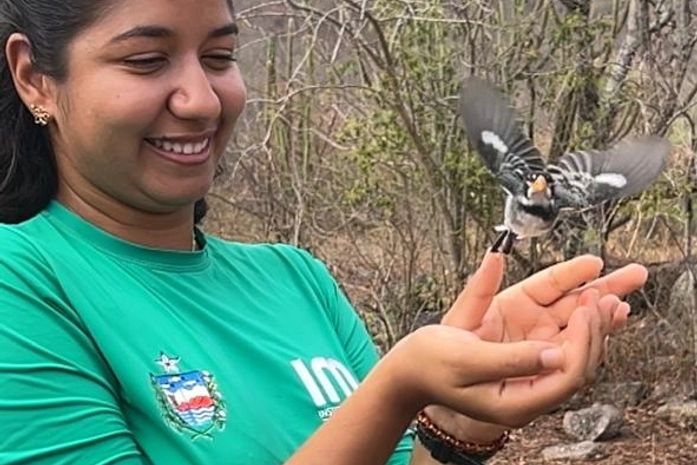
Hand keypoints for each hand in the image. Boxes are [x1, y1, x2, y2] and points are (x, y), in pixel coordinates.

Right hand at [425, 252, 646, 437]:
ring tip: (623, 279)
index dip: (586, 341)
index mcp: (519, 396)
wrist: (408, 364)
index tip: (592, 308)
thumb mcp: (464, 364)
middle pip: (579, 349)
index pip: (568, 372)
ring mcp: (524, 348)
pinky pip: (548, 309)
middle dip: (603, 319)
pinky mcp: (515, 327)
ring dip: (596, 304)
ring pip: (570, 326)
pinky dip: (568, 293)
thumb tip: (552, 354)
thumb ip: (508, 360)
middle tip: (619, 289)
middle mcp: (530, 373)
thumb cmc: (430, 366)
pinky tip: (587, 277)